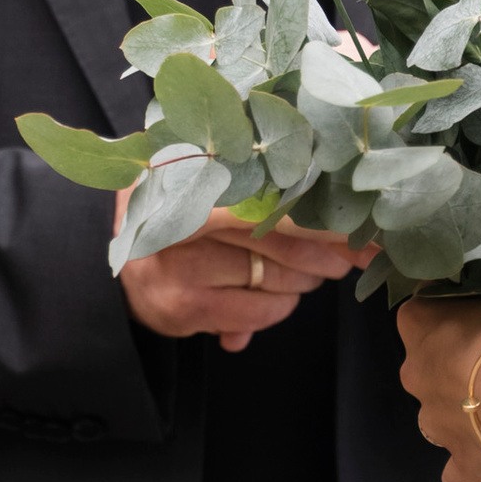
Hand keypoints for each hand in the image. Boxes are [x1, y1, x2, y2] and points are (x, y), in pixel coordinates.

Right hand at [117, 200, 371, 350]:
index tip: (366, 223)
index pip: (269, 189)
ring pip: (275, 276)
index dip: (321, 209)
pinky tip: (274, 298)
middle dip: (327, 249)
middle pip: (278, 233)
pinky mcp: (181, 307)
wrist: (114, 263)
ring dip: (305, 280)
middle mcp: (178, 215)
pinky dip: (277, 307)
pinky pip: (256, 312)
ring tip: (307, 273)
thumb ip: (263, 182)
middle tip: (350, 253)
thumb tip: (342, 193)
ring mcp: (177, 264)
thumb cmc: (178, 209)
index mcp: (188, 170)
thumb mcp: (205, 178)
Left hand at [396, 292, 480, 481]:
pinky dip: (474, 472)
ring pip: (441, 419)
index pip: (421, 314)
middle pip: (430, 370)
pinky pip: (458, 475)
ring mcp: (435, 422)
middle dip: (461, 370)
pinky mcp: (462, 462)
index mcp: (425, 324)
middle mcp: (417, 374)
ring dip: (468, 418)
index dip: (451, 319)